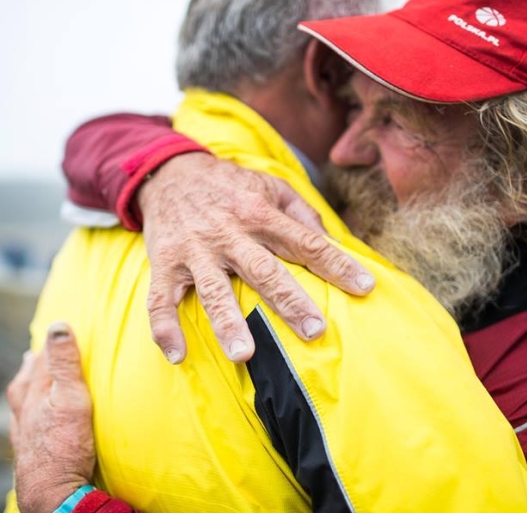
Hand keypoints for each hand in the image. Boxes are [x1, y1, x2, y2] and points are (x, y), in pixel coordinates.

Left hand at [7, 322, 94, 512]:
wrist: (51, 494)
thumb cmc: (65, 446)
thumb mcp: (71, 398)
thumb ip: (65, 363)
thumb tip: (58, 325)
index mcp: (34, 393)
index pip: (41, 360)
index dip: (49, 344)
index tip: (56, 327)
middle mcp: (24, 410)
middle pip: (25, 380)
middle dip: (32, 364)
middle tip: (35, 352)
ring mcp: (23, 433)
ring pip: (20, 403)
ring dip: (25, 388)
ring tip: (27, 377)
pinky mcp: (27, 452)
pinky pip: (21, 425)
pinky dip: (25, 415)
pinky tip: (28, 420)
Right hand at [138, 152, 374, 363]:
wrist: (169, 172)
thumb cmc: (229, 186)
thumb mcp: (270, 186)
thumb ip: (302, 212)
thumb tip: (332, 241)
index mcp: (259, 212)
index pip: (305, 241)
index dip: (337, 264)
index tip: (365, 287)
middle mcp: (228, 232)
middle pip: (264, 270)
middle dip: (290, 301)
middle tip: (314, 330)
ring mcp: (194, 250)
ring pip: (212, 290)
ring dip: (227, 323)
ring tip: (244, 355)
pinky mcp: (164, 263)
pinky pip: (160, 300)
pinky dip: (165, 328)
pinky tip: (177, 355)